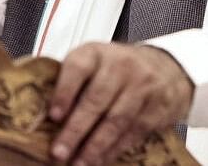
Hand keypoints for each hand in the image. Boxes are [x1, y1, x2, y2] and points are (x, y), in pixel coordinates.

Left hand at [48, 42, 193, 165]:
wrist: (165, 68)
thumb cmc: (117, 70)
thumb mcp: (93, 64)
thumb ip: (71, 83)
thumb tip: (42, 118)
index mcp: (96, 53)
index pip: (78, 68)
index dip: (64, 92)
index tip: (53, 116)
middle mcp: (120, 64)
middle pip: (96, 100)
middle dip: (76, 130)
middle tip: (59, 152)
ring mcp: (143, 84)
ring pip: (116, 119)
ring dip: (95, 146)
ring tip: (79, 163)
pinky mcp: (159, 105)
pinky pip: (134, 131)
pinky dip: (115, 149)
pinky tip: (101, 159)